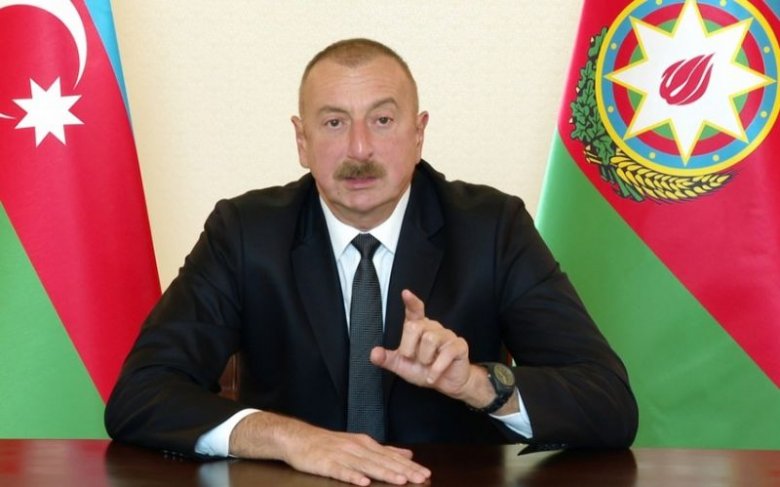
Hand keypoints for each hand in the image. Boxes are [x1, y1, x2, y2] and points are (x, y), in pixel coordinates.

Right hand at [230, 411, 430, 485]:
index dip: (409, 466)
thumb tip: (408, 454)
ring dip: (384, 473)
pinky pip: (341, 472)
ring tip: (400, 481)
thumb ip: (384, 450)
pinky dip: (353, 477)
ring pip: (367, 466)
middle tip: (421, 479)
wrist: (299, 438)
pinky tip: (363, 482)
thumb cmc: (330, 443)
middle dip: (404, 471)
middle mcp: (356, 448)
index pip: (392, 456)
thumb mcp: (360, 444)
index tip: (426, 473)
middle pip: (384, 462)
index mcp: (366, 444)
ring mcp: (342, 455)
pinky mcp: (327, 464)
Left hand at [370, 290, 480, 402]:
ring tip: (427, 365)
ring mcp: (447, 335)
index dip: (411, 302)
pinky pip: (446, 353)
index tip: (405, 293)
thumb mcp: (402, 366)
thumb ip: (387, 359)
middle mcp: (433, 327)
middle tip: (415, 360)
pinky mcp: (459, 346)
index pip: (414, 311)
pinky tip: (432, 376)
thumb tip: (374, 353)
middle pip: (415, 327)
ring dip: (424, 359)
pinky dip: (436, 369)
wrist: (446, 384)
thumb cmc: (424, 370)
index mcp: (419, 328)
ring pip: (430, 339)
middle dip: (409, 348)